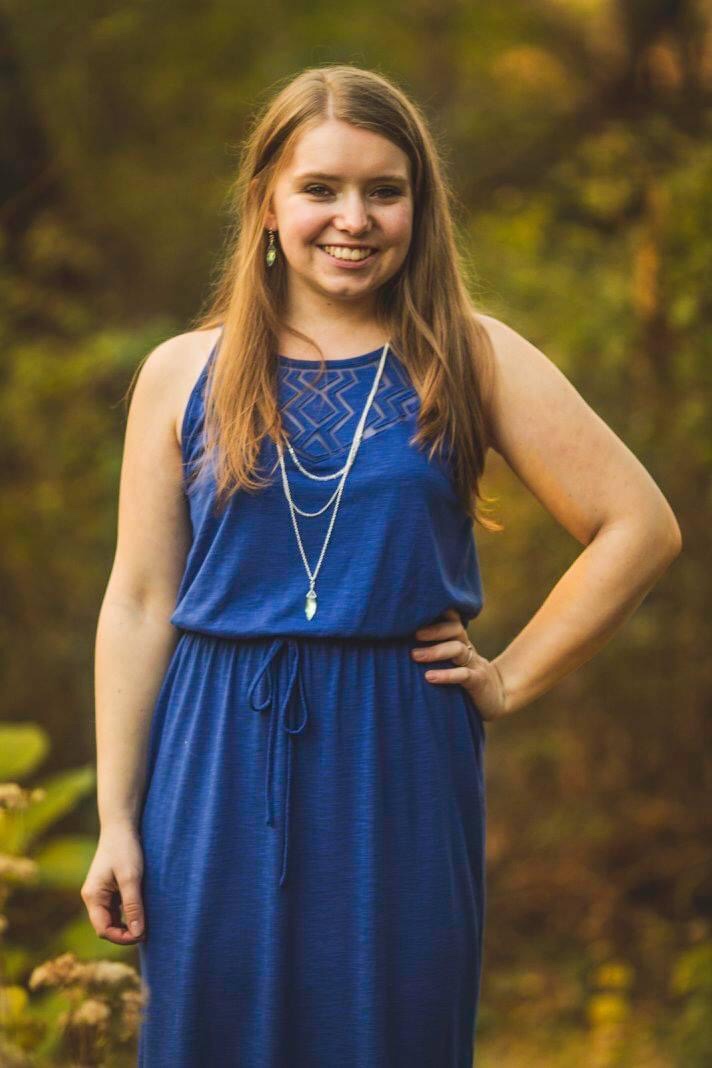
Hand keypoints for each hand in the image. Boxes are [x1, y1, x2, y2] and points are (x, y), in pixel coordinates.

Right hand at [81, 822, 145, 943]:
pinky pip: (116, 909)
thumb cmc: (125, 849)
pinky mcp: (109, 889)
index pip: (103, 929)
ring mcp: (100, 894)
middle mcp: (93, 898)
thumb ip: (133, 905)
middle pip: (106, 926)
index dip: (121, 937)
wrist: (121, 826)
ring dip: (127, 924)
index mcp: (93, 896)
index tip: (142, 934)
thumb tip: (137, 933)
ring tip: (146, 923)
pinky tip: (141, 911)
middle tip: (147, 930)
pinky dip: (127, 913)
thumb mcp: (131, 878)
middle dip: (124, 933)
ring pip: (112, 919)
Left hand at [411, 608, 507, 722]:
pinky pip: (463, 674)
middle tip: (413, 634)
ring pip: (458, 649)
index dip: (437, 613)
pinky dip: (446, 675)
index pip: (451, 620)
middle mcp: (468, 649)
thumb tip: (400, 646)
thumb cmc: (466, 679)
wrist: (498, 697)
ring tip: (415, 656)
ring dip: (435, 651)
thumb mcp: (452, 662)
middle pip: (455, 629)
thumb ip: (435, 651)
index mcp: (460, 642)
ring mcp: (474, 664)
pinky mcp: (478, 682)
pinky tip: (429, 677)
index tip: (415, 609)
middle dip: (434, 630)